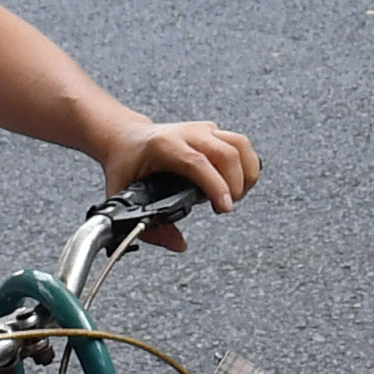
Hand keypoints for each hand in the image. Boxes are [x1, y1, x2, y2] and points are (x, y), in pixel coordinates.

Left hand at [102, 119, 258, 248]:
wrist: (126, 137)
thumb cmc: (126, 163)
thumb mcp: (125, 195)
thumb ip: (149, 226)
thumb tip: (178, 244)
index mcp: (163, 146)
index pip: (197, 163)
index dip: (215, 185)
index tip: (225, 207)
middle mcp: (186, 133)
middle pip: (226, 153)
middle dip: (235, 184)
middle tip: (226, 206)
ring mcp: (202, 130)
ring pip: (240, 144)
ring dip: (247, 172)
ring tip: (237, 195)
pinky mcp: (213, 132)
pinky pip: (241, 144)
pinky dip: (247, 164)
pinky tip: (238, 182)